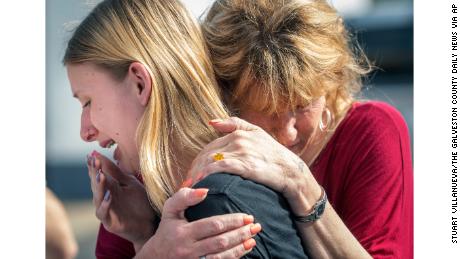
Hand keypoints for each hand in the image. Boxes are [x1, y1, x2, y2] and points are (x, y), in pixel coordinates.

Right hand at [87, 151, 155, 249]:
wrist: (150, 223)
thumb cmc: (139, 203)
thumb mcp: (129, 183)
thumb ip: (116, 171)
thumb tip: (99, 154)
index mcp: (108, 188)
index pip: (98, 174)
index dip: (94, 166)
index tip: (91, 155)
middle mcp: (103, 198)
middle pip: (96, 184)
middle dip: (94, 172)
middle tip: (94, 161)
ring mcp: (106, 210)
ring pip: (97, 198)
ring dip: (98, 186)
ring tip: (100, 175)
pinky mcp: (110, 222)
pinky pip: (103, 213)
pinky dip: (105, 205)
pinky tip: (108, 196)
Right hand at [135, 187, 259, 258]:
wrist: (156, 258)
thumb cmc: (167, 230)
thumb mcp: (170, 210)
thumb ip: (184, 197)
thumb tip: (204, 190)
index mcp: (183, 233)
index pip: (213, 225)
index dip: (232, 221)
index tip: (247, 216)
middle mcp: (189, 249)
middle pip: (221, 241)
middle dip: (240, 233)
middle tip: (256, 226)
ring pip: (222, 256)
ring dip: (240, 247)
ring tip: (253, 238)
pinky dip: (234, 257)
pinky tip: (245, 249)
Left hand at [188, 117, 320, 209]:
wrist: (292, 172)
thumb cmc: (275, 156)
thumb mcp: (257, 134)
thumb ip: (235, 125)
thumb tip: (210, 122)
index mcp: (238, 133)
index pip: (210, 147)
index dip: (198, 161)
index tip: (192, 174)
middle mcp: (238, 139)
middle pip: (207, 154)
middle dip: (194, 169)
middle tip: (187, 183)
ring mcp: (242, 151)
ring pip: (210, 161)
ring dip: (197, 174)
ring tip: (190, 187)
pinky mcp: (245, 164)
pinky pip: (219, 168)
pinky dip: (207, 175)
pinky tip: (201, 184)